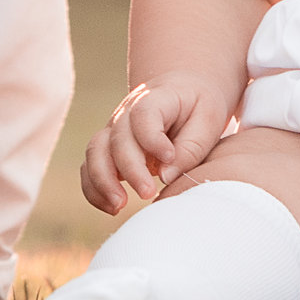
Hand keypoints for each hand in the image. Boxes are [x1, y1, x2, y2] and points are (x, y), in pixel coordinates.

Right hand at [80, 71, 234, 215]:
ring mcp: (114, 130)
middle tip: (147, 193)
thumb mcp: (209, 121)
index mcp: (155, 98)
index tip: (169, 158)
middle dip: (130, 169)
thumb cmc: (198, 107)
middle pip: (117, 138)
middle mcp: (127, 112)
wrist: (182, 91)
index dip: (152, 138)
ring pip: (95, 152)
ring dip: (102, 181)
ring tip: (119, 206)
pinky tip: (112, 208)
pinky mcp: (109, 149)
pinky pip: (90, 168)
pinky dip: (94, 189)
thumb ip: (191, 148)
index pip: (143, 115)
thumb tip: (165, 177)